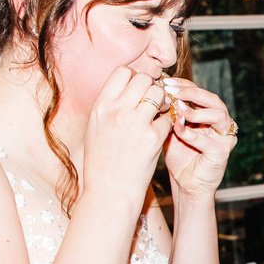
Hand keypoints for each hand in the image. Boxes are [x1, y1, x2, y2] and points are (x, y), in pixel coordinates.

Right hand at [81, 67, 171, 206]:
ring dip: (163, 103)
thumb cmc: (102, 161)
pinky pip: (168, 118)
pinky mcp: (153, 138)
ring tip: (160, 115)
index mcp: (101, 106)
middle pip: (144, 79)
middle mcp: (116, 111)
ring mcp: (135, 123)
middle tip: (153, 102)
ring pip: (159, 95)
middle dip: (151, 87)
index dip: (134, 77)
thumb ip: (109, 106)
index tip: (138, 89)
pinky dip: (168, 124)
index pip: (122, 72)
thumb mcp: (95, 128)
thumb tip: (127, 85)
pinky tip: (161, 133)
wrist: (110, 191)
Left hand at [158, 76, 235, 199]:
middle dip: (192, 92)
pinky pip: (209, 141)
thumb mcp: (169, 130)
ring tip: (180, 109)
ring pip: (219, 115)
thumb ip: (168, 113)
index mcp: (208, 114)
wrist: (184, 184)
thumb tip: (156, 91)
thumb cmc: (178, 156)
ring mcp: (224, 137)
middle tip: (173, 90)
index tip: (165, 81)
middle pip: (212, 99)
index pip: (199, 92)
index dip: (184, 84)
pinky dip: (192, 134)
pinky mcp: (223, 152)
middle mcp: (220, 123)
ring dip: (198, 111)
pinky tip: (178, 130)